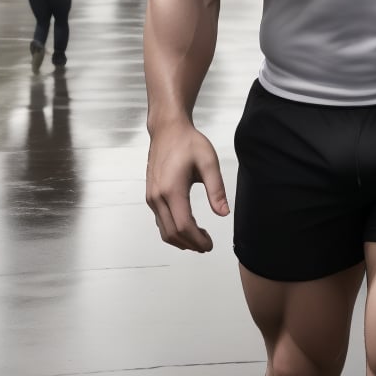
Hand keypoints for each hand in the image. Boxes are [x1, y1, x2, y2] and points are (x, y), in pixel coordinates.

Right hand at [146, 120, 229, 251]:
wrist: (167, 130)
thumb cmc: (188, 142)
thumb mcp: (208, 163)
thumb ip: (217, 190)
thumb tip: (224, 213)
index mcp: (172, 190)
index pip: (184, 226)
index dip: (198, 240)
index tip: (210, 245)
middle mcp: (157, 197)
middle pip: (172, 233)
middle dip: (191, 244)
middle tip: (208, 245)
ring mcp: (152, 197)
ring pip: (164, 230)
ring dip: (182, 240)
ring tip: (200, 239)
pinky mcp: (151, 196)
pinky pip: (160, 221)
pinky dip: (174, 231)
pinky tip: (189, 227)